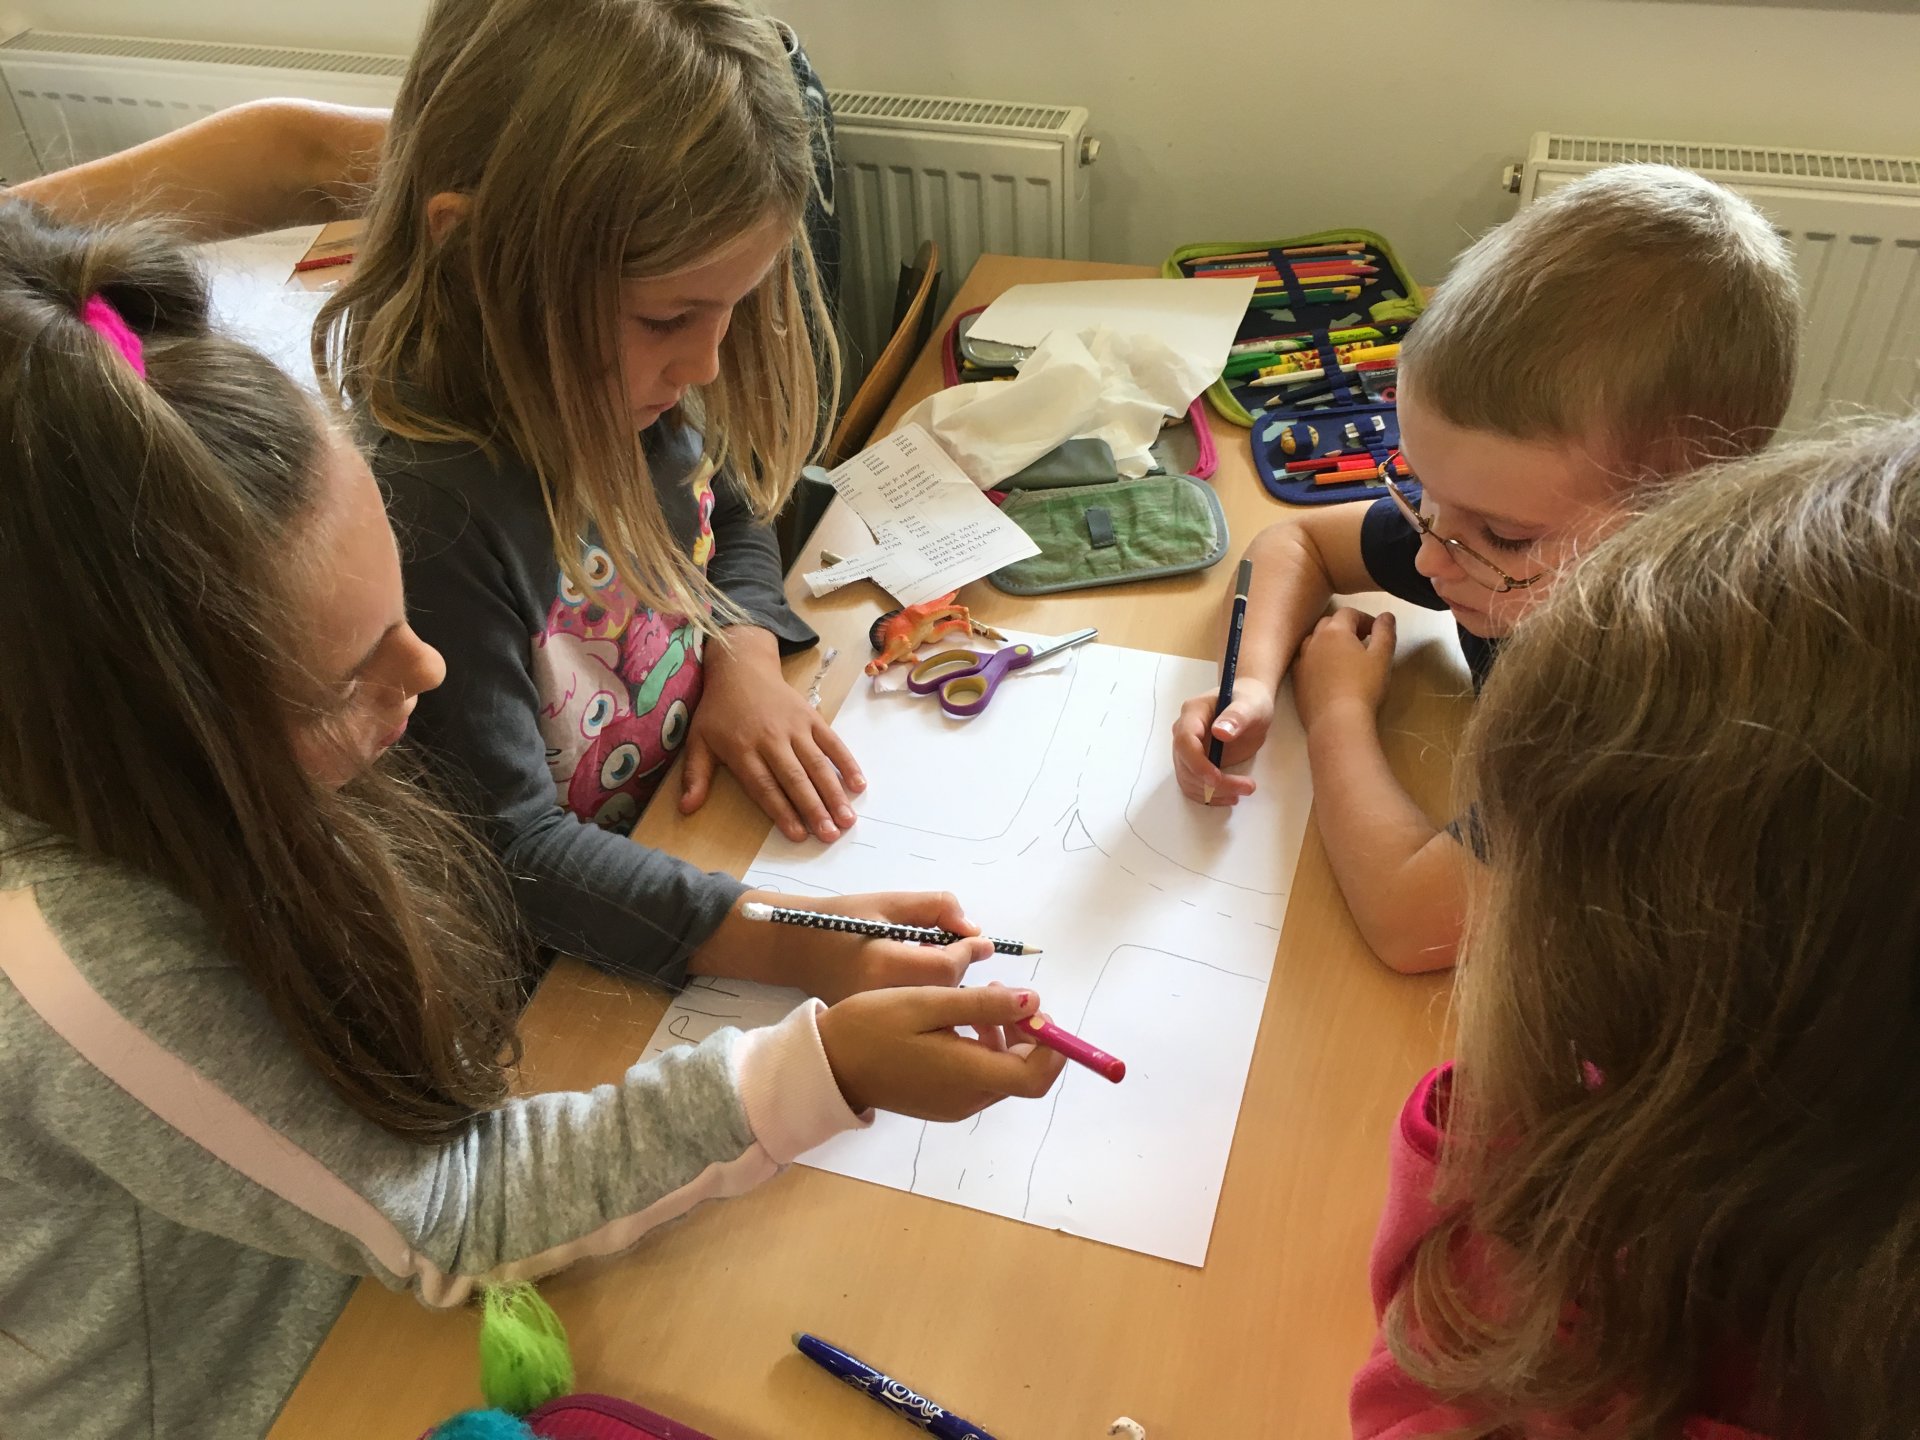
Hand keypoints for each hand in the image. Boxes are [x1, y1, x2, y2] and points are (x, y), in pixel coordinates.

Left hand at [682, 626, 864, 843]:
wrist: (742, 668)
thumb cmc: (719, 710)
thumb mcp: (698, 740)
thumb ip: (695, 776)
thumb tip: (685, 809)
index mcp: (742, 749)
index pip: (764, 786)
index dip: (782, 811)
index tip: (798, 835)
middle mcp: (771, 739)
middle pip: (795, 779)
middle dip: (814, 809)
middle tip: (830, 835)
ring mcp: (794, 727)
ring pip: (817, 764)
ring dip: (834, 793)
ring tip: (848, 820)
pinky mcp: (811, 717)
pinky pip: (832, 743)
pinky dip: (846, 762)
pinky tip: (859, 784)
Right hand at [702, 890, 989, 1003]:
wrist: (792, 950)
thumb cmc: (838, 919)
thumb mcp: (886, 902)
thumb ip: (934, 908)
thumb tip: (972, 929)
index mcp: (882, 964)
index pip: (946, 968)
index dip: (969, 952)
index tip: (981, 941)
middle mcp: (880, 1000)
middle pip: (945, 995)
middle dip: (960, 971)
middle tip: (959, 949)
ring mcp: (876, 1022)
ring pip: (935, 1014)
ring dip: (949, 990)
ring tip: (937, 963)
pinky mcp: (874, 1030)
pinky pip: (918, 1024)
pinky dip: (932, 1006)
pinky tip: (921, 985)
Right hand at [817, 983, 1067, 1119]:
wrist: (828, 1063)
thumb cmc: (874, 1027)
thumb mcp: (929, 1003)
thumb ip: (984, 1006)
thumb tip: (1034, 1002)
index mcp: (968, 1076)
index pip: (1036, 1076)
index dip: (1052, 1046)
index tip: (1035, 1010)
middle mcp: (969, 1099)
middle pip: (1023, 1074)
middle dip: (1026, 1033)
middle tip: (1000, 994)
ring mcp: (955, 1104)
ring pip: (1002, 1073)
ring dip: (1003, 1036)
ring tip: (975, 999)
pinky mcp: (942, 1102)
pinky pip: (979, 1077)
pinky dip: (982, 1048)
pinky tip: (957, 1022)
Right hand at [1171, 682, 1272, 806]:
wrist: (1250, 707)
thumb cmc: (1250, 701)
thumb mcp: (1251, 706)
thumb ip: (1237, 716)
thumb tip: (1220, 732)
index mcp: (1193, 713)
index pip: (1184, 741)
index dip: (1197, 763)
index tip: (1217, 778)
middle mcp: (1183, 732)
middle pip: (1185, 764)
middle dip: (1211, 783)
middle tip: (1246, 787)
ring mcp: (1186, 750)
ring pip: (1187, 779)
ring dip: (1212, 793)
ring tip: (1243, 791)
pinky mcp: (1194, 764)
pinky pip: (1193, 785)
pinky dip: (1209, 796)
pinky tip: (1231, 796)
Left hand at [1292, 607, 1396, 734]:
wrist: (1337, 722)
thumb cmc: (1364, 686)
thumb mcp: (1382, 657)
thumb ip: (1385, 633)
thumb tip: (1386, 616)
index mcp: (1334, 631)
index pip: (1349, 613)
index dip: (1365, 618)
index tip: (1376, 631)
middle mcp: (1313, 642)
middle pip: (1328, 624)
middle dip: (1346, 628)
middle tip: (1363, 642)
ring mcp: (1301, 662)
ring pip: (1313, 642)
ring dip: (1328, 643)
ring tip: (1344, 657)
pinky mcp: (1296, 682)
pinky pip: (1305, 663)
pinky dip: (1316, 661)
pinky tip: (1328, 675)